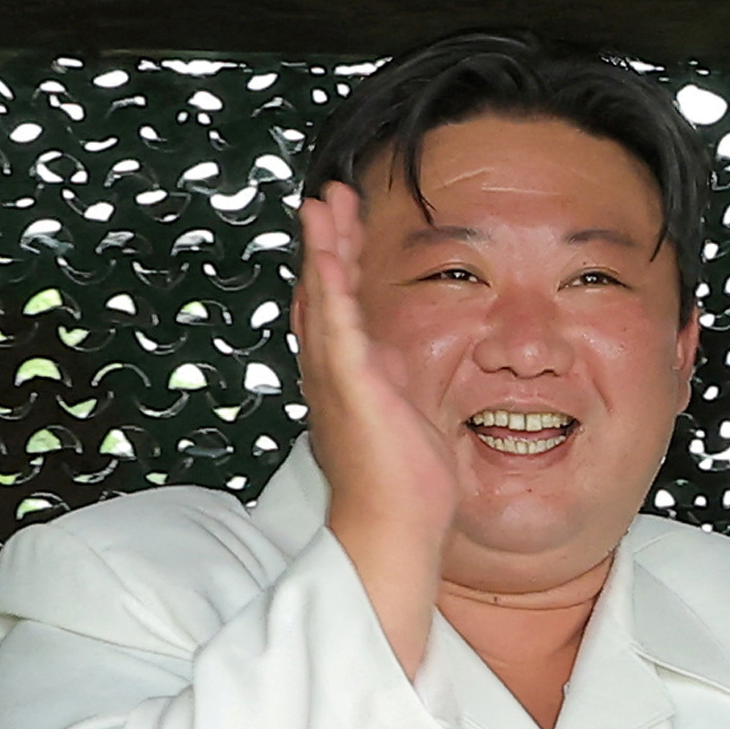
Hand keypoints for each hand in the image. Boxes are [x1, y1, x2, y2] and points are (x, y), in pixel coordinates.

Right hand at [297, 183, 458, 668]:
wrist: (392, 532)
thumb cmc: (405, 492)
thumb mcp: (408, 420)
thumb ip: (398, 386)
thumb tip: (399, 363)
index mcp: (349, 381)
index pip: (339, 310)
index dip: (339, 266)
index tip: (345, 228)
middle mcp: (331, 375)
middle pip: (321, 292)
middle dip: (326, 242)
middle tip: (330, 197)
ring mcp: (334, 378)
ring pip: (320, 297)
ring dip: (322, 247)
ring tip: (324, 202)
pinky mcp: (348, 385)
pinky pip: (334, 322)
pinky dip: (329, 282)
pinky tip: (328, 248)